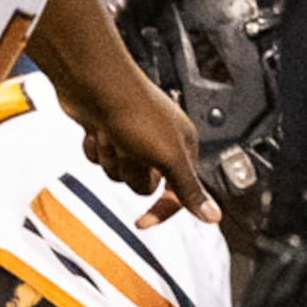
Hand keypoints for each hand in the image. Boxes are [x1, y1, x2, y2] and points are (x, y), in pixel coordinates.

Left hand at [65, 67, 219, 228]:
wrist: (93, 83)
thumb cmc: (134, 110)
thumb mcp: (169, 157)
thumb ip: (190, 190)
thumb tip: (214, 216)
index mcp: (182, 146)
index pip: (180, 192)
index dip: (163, 209)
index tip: (143, 223)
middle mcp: (159, 142)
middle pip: (143, 184)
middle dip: (130, 172)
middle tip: (130, 150)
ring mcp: (131, 136)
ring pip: (118, 172)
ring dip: (111, 158)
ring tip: (111, 135)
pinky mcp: (107, 131)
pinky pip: (98, 158)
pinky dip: (94, 148)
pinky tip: (97, 130)